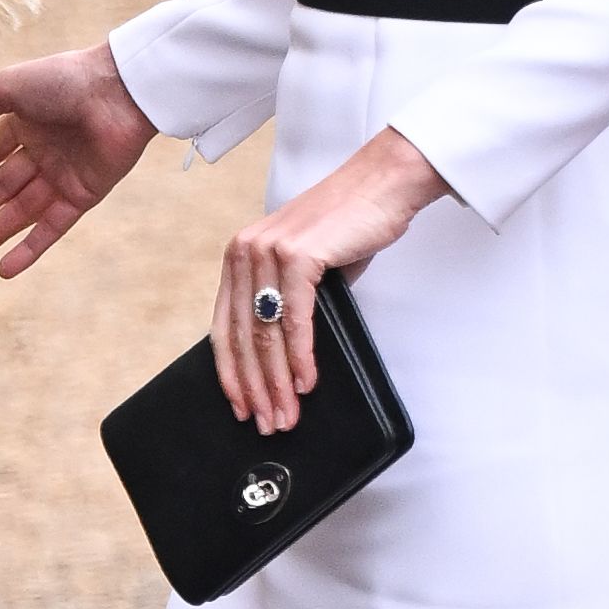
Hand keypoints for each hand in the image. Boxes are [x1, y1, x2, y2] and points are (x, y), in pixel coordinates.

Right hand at [0, 43, 157, 277]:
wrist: (120, 91)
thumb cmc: (65, 80)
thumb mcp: (9, 89)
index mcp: (24, 122)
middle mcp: (42, 151)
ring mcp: (63, 175)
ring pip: (20, 212)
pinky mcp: (84, 195)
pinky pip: (52, 227)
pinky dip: (29, 249)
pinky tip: (4, 269)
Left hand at [214, 128, 448, 432]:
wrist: (383, 185)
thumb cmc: (349, 227)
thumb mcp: (305, 267)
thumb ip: (286, 302)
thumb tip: (282, 356)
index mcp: (240, 256)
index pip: (225, 327)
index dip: (231, 373)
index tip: (240, 406)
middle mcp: (245, 252)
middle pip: (243, 337)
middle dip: (255, 388)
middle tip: (266, 422)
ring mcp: (268, 252)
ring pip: (266, 334)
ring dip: (277, 383)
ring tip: (287, 413)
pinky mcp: (298, 255)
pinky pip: (294, 320)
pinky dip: (300, 357)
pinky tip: (306, 382)